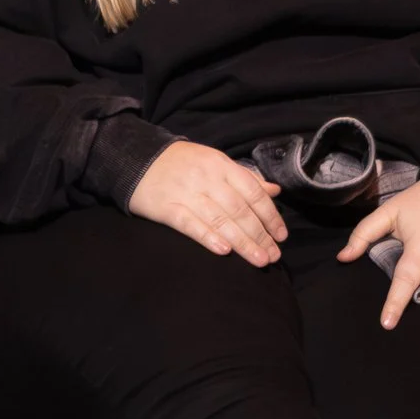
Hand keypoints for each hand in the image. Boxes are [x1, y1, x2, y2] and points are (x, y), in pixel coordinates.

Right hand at [128, 142, 287, 265]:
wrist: (137, 158)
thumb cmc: (183, 163)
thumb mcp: (216, 162)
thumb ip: (245, 178)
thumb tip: (275, 191)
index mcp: (222, 165)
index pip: (253, 192)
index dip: (270, 215)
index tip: (281, 236)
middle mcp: (207, 179)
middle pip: (239, 210)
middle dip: (260, 235)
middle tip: (273, 256)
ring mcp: (186, 193)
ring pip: (220, 219)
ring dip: (243, 242)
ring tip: (259, 260)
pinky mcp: (167, 208)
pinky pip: (190, 224)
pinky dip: (208, 237)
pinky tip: (224, 251)